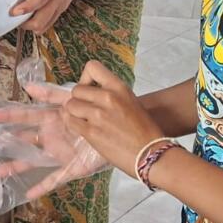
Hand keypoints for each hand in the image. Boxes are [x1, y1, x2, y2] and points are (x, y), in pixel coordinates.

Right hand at [0, 93, 107, 199]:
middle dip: (6, 140)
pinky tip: (27, 194)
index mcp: (54, 117)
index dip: (10, 115)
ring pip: (34, 160)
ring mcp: (61, 152)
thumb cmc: (99, 111)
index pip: (27, 115)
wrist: (123, 128)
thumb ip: (53, 93)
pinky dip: (42, 187)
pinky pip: (55, 179)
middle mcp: (53, 135)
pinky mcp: (73, 167)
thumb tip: (29, 86)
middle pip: (25, 138)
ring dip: (16, 166)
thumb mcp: (75, 99)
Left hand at [10, 0, 96, 32]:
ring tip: (16, 18)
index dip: (28, 6)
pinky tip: (26, 17)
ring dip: (29, 25)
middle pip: (42, 20)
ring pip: (44, 25)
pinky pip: (47, 22)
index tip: (14, 12)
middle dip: (25, 23)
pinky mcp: (59, 8)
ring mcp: (60, 5)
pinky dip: (36, 24)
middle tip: (10, 17)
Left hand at [47, 61, 167, 179]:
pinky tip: (80, 129)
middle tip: (85, 110)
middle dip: (78, 100)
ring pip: (70, 106)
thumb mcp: (130, 102)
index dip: (85, 78)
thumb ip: (111, 95)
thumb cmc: (145, 131)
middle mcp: (108, 97)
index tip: (89, 89)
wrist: (152, 154)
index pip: (92, 67)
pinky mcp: (91, 132)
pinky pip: (70, 121)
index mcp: (119, 88)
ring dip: (74, 113)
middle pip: (76, 90)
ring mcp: (98, 115)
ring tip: (83, 120)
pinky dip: (72, 124)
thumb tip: (91, 94)